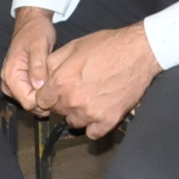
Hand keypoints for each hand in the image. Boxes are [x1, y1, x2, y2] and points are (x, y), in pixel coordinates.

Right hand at [1, 8, 59, 114]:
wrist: (32, 23)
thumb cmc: (35, 31)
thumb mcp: (39, 44)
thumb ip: (38, 65)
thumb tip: (38, 86)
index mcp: (10, 75)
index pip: (27, 101)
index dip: (44, 100)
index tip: (58, 91)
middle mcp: (8, 82)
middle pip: (28, 104)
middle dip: (45, 100)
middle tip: (60, 88)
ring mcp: (13, 84)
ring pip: (30, 102)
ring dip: (44, 98)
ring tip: (57, 85)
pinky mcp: (20, 82)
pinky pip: (31, 96)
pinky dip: (42, 93)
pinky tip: (52, 84)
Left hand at [41, 23, 161, 139]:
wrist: (138, 52)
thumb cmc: (107, 45)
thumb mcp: (74, 46)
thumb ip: (52, 62)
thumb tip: (41, 76)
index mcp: (61, 82)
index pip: (41, 100)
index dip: (48, 94)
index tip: (56, 90)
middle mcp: (73, 100)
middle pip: (57, 111)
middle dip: (63, 101)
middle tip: (77, 88)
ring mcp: (91, 113)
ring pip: (74, 123)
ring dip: (77, 113)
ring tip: (89, 98)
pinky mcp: (108, 120)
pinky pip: (92, 133)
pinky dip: (93, 125)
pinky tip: (98, 112)